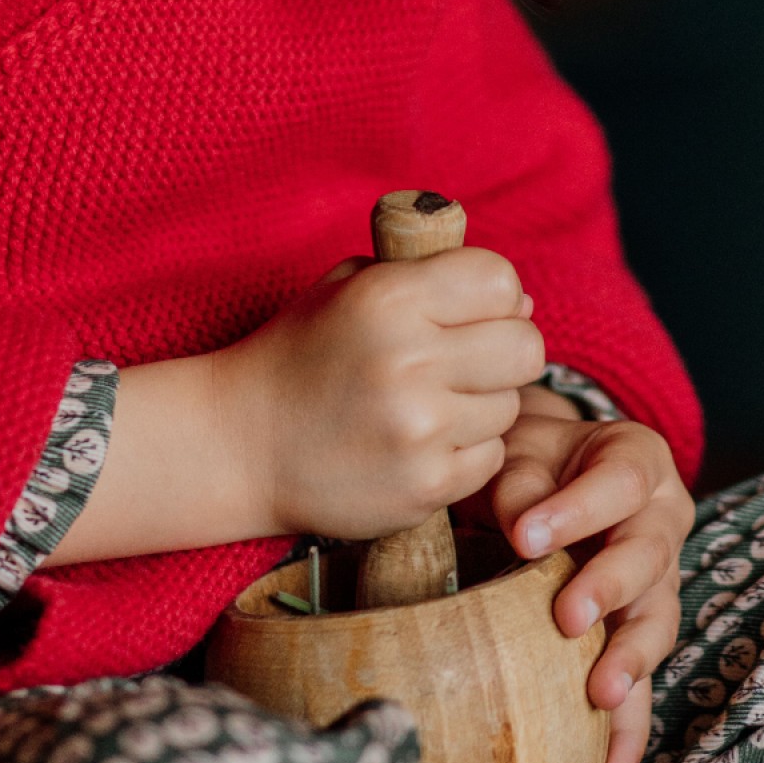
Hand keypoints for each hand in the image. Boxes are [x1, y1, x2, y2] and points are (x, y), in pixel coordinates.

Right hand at [219, 248, 545, 543]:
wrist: (238, 444)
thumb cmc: (299, 357)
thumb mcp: (349, 289)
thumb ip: (430, 276)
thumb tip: (523, 304)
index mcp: (390, 297)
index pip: (500, 280)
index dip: (493, 297)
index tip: (467, 314)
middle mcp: (409, 359)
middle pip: (525, 346)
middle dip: (504, 352)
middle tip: (466, 363)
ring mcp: (419, 429)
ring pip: (510, 407)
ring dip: (481, 406)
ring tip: (427, 408)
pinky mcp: (425, 486)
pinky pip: (490, 459)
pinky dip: (466, 453)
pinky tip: (420, 445)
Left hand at [490, 408, 691, 762]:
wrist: (542, 476)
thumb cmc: (530, 460)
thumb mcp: (520, 450)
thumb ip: (521, 482)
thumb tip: (523, 529)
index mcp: (639, 462)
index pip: (620, 484)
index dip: (578, 511)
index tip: (526, 539)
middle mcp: (662, 521)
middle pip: (649, 557)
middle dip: (609, 590)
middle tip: (568, 620)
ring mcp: (658, 581)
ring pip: (656, 624)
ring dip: (629, 664)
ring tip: (600, 698)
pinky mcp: (639, 632)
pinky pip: (641, 679)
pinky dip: (628, 727)